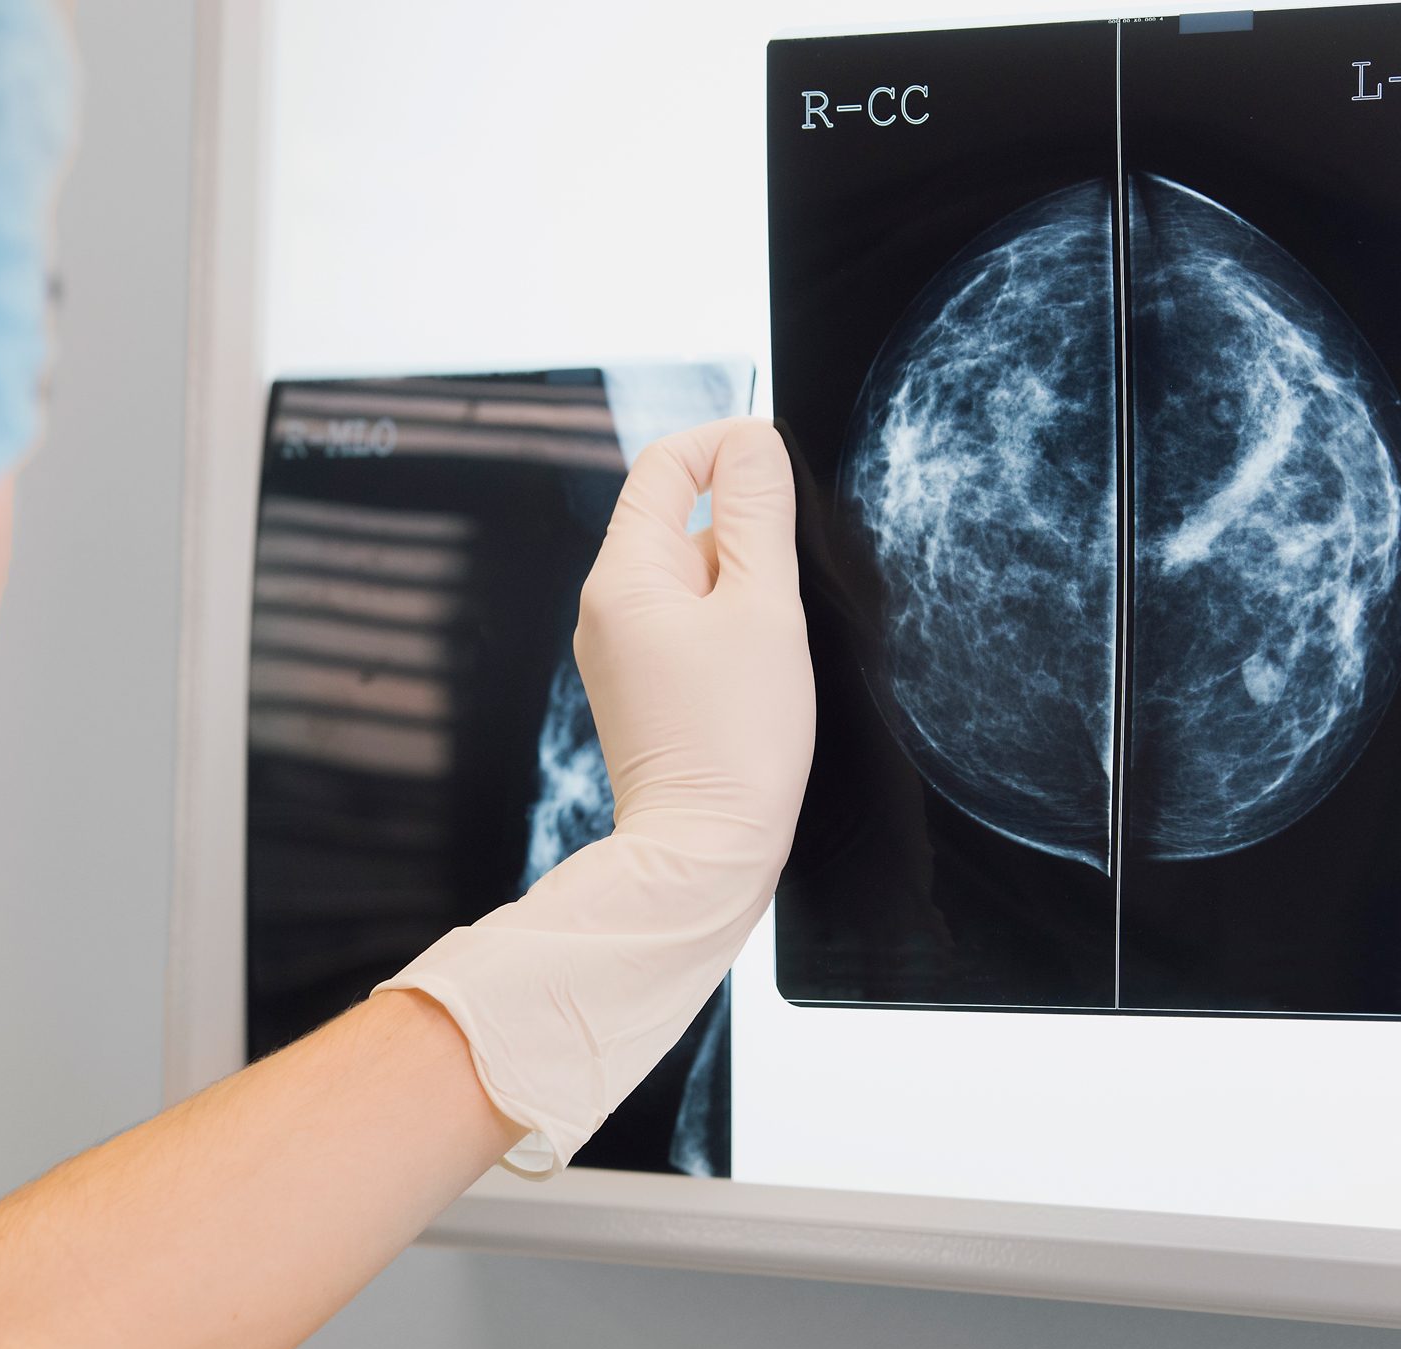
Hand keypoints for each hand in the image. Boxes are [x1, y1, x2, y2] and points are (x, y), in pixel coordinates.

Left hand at [378, 419, 814, 1173]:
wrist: (703, 854)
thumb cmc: (735, 742)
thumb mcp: (764, 608)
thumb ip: (758, 514)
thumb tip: (751, 443)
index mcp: (623, 576)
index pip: (666, 465)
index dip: (725, 445)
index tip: (778, 461)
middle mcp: (608, 608)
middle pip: (681, 519)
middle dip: (747, 531)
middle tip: (792, 585)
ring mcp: (622, 651)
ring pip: (693, 576)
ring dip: (745, 587)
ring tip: (775, 644)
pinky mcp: (645, 688)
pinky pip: (691, 626)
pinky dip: (732, 628)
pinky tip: (761, 672)